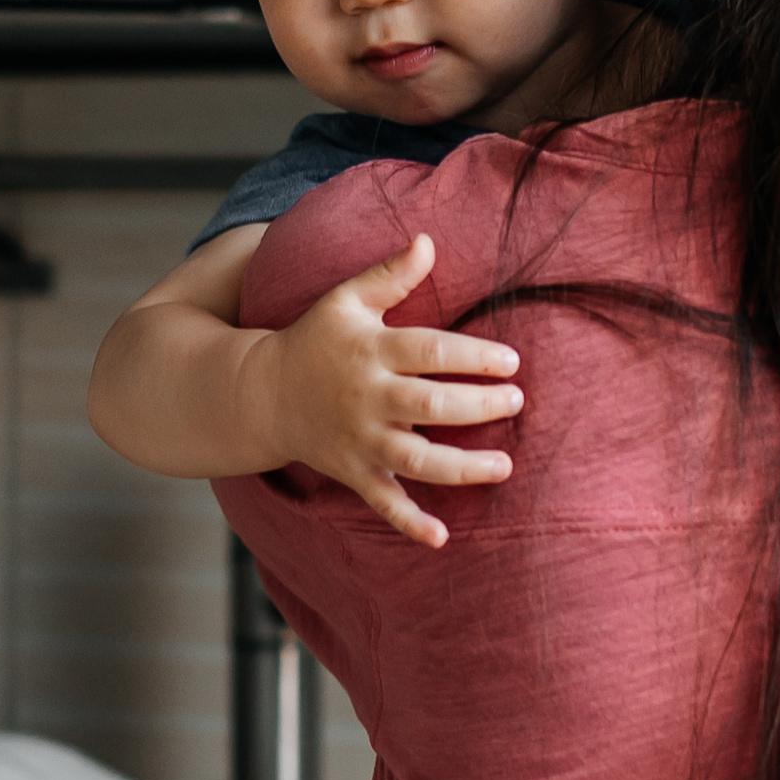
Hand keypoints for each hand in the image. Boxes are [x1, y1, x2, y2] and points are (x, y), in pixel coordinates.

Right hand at [257, 232, 520, 548]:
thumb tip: (429, 241)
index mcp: (370, 352)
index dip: (474, 356)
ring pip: (415, 460)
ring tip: (505, 466)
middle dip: (478, 407)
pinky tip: (442, 538)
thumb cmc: (314, 340)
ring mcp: (360, 441)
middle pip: (429, 406)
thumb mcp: (345, 299)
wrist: (262, 393)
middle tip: (517, 402)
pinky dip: (409, 522)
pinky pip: (383, 502)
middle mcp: (366, 398)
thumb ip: (390, 275)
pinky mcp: (354, 472)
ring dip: (462, 468)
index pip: (430, 352)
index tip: (512, 361)